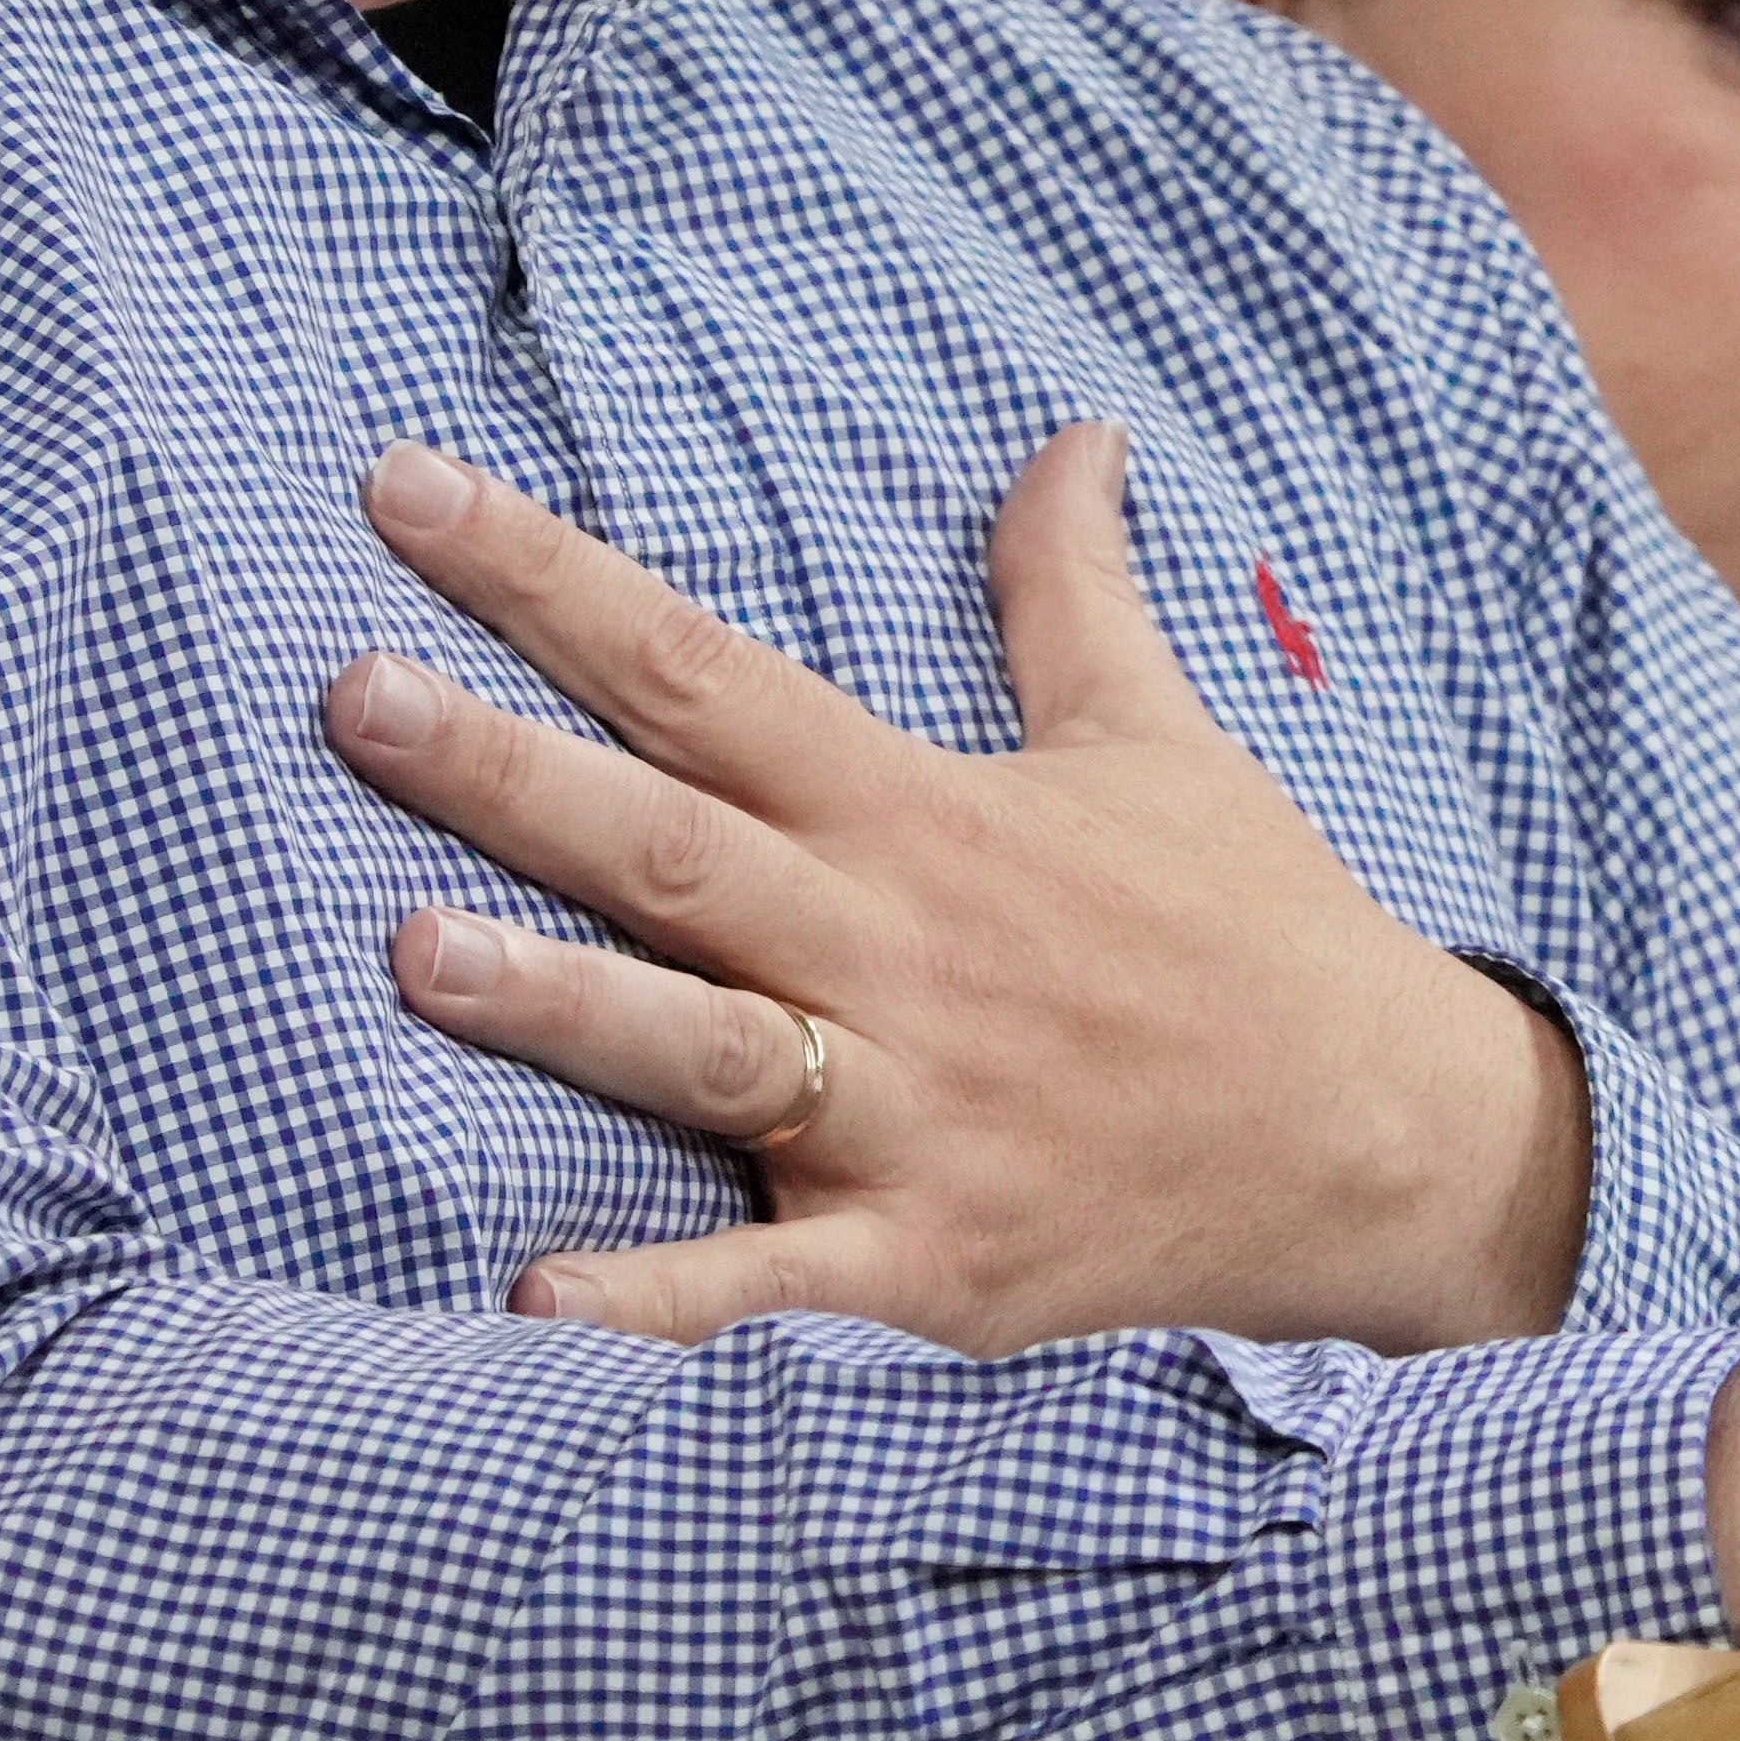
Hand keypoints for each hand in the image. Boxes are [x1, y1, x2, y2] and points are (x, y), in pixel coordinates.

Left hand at [328, 422, 1592, 1354]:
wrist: (1388, 1142)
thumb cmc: (1254, 932)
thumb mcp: (1161, 737)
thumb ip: (1072, 591)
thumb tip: (1073, 435)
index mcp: (925, 816)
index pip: (703, 674)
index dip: (549, 582)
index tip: (403, 497)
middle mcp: (900, 953)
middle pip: (675, 845)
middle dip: (505, 771)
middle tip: (351, 697)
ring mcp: (913, 1115)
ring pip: (707, 1047)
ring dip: (560, 1003)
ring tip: (411, 954)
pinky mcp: (936, 1262)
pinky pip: (775, 1293)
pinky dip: (657, 1306)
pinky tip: (528, 1302)